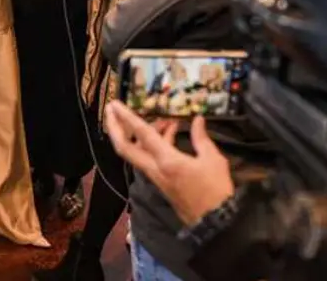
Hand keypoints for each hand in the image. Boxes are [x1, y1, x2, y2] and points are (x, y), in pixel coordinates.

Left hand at [104, 103, 234, 225]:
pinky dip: (152, 144)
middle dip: (114, 127)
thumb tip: (197, 119)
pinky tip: (169, 133)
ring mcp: (155, 177)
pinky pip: (148, 158)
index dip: (126, 117)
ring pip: (137, 151)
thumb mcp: (213, 160)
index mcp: (166, 161)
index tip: (114, 104)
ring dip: (139, 133)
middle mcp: (154, 169)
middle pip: (124, 147)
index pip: (141, 134)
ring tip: (160, 119)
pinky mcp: (160, 182)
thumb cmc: (215, 190)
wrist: (214, 222)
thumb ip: (201, 138)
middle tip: (112, 110)